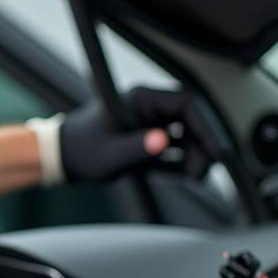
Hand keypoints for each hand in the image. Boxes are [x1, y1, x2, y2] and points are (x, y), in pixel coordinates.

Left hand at [56, 87, 223, 182]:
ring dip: (195, 155)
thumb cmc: (81, 150)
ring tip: (195, 177)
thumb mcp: (110, 153)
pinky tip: (187, 175)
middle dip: (202, 145)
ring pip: (186, 134)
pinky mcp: (148, 138)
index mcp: (141, 100)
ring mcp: (150, 122)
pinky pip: (175, 147)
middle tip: (203, 171)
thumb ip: (137, 147)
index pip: (184, 104)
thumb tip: (164, 141)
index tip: (214, 149)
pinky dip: (183, 161)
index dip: (204, 126)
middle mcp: (149, 107)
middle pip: (190, 119)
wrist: (63, 157)